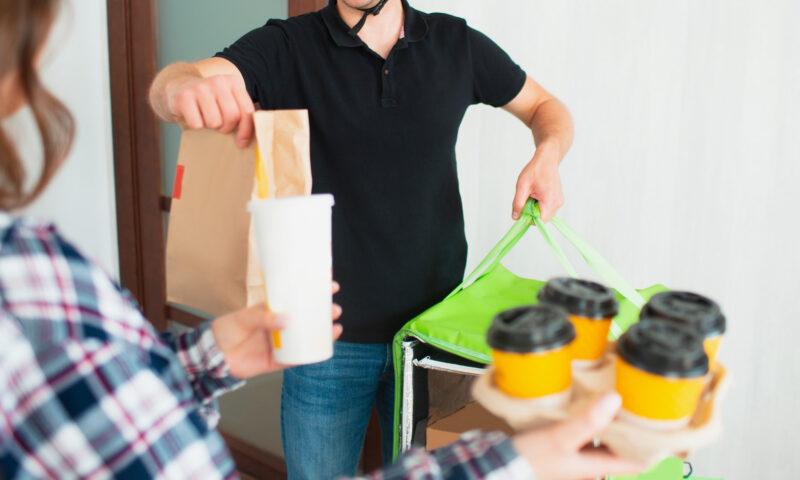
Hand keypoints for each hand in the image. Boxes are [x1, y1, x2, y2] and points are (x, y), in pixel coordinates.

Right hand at [167, 74, 254, 146]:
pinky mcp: (184, 96)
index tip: (241, 142)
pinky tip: (194, 115)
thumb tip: (248, 140)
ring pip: (214, 122)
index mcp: (234, 82)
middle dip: (227, 128)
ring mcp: (200, 87)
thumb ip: (242, 114)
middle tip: (220, 127)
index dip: (246, 130)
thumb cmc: (211, 100)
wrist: (179, 85)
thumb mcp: (229, 100)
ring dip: (210, 126)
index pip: (247, 110)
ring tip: (206, 118)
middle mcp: (218, 81)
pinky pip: (197, 124)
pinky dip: (196, 126)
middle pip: (232, 117)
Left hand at [211, 282, 343, 378]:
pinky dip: (311, 353)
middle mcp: (280, 325)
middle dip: (324, 312)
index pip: (296, 298)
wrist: (213, 356)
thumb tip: (286, 321)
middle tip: (335, 309)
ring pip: (307, 337)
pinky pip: (299, 357)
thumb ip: (263, 318)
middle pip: (307, 318)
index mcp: (273, 310)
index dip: (313, 291)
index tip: (330, 285)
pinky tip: (324, 347)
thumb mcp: (243, 317)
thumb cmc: (226, 330)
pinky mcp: (278, 360)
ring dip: (323, 332)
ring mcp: (281, 343)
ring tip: (336, 326)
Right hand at [511, 393, 643, 479]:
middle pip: (622, 448)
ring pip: (604, 440)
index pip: (637, 462)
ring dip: (613, 425)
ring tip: (621, 402)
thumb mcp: (562, 438)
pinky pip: (586, 433)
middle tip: (646, 408)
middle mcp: (590, 462)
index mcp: (597, 466)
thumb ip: (588, 421)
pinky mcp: (563, 446)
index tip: (669, 430)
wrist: (503, 464)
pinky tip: (588, 406)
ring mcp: (576, 454)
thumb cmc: (532, 459)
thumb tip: (615, 399)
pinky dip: (593, 422)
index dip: (655, 449)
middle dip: (634, 431)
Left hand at [512, 141, 564, 222]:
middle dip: (532, 213)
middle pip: (542, 219)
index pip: (540, 221)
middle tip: (527, 199)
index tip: (523, 210)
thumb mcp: (522, 186)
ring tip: (532, 194)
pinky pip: (547, 209)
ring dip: (535, 209)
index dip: (529, 219)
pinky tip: (537, 194)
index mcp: (550, 200)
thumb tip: (515, 217)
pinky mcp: (559, 200)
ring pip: (545, 215)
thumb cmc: (535, 170)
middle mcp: (558, 203)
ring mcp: (559, 202)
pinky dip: (540, 205)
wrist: (547, 159)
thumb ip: (518, 203)